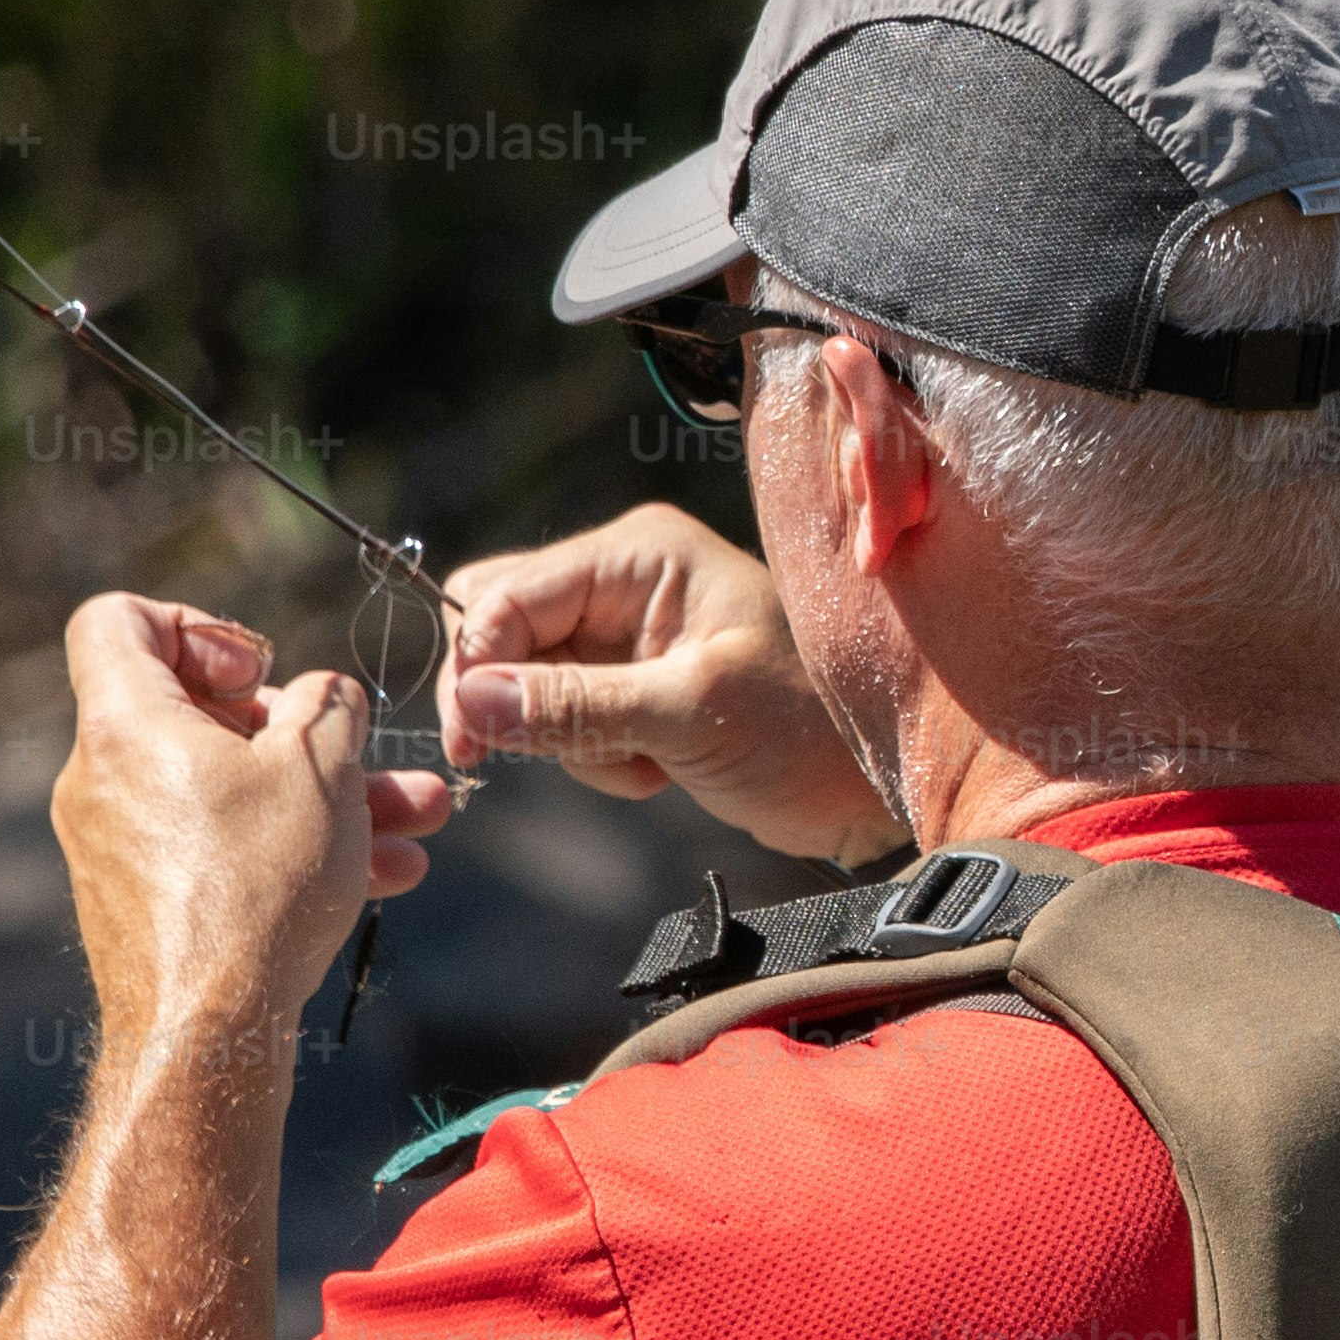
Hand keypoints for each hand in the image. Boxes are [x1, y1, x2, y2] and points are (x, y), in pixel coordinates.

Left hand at [52, 593, 455, 1043]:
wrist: (206, 1034)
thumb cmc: (256, 888)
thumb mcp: (320, 770)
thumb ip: (330, 707)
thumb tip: (327, 695)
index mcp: (125, 722)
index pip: (118, 621)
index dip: (198, 625)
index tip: (259, 673)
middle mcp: (105, 778)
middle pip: (199, 715)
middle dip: (301, 728)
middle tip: (359, 748)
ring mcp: (121, 844)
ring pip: (230, 790)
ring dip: (324, 794)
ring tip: (419, 814)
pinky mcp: (147, 902)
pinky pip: (222, 847)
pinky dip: (291, 846)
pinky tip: (387, 872)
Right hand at [439, 503, 895, 861]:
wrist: (869, 787)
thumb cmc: (807, 729)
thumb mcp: (692, 713)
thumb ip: (578, 706)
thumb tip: (471, 703)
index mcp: (641, 553)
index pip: (509, 593)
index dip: (475, 665)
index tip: (471, 744)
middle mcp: (624, 580)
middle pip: (503, 628)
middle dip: (520, 701)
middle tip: (558, 754)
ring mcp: (625, 634)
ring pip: (525, 683)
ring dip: (571, 740)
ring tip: (648, 763)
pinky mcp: (631, 686)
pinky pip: (563, 718)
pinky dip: (595, 757)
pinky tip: (658, 771)